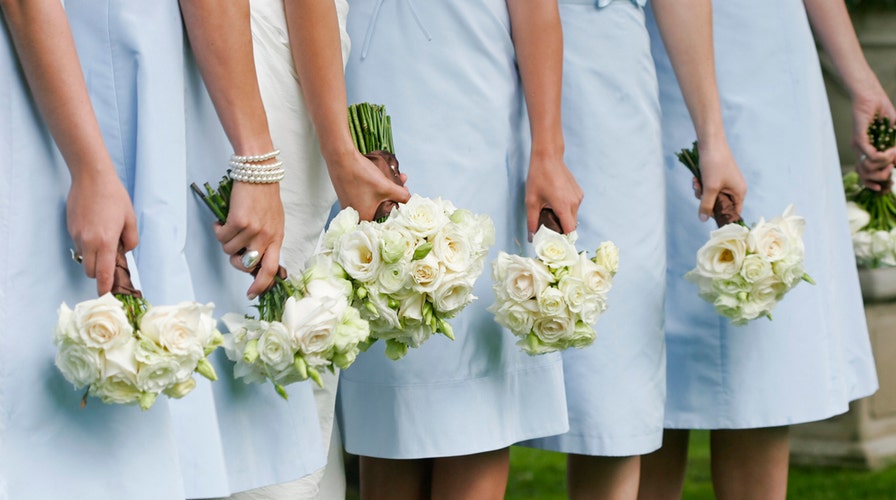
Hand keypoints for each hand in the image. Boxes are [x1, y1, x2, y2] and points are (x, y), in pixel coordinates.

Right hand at [67, 167, 137, 294]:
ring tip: (105, 239)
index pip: (103, 274)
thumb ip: (130, 240)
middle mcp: (88, 242)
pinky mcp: (70, 228)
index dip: (104, 288)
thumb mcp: (130, 218)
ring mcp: (77, 235)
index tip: (106, 296)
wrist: (91, 177)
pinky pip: (79, 244)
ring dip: (94, 257)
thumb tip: (124, 252)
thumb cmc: (114, 196)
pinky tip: (95, 228)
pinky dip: (87, 244)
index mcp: (105, 241)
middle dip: (100, 273)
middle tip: (111, 262)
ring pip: (84, 258)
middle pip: (91, 271)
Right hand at [214, 181, 283, 298]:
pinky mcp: (238, 222)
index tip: (252, 293)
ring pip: (229, 251)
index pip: (271, 269)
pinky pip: (222, 237)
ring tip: (229, 227)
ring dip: (225, 241)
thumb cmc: (264, 198)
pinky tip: (222, 221)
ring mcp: (253, 230)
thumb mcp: (273, 222)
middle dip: (235, 262)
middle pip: (247, 265)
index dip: (261, 285)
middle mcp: (266, 237)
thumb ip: (267, 241)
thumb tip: (254, 261)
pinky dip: (218, 230)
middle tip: (233, 249)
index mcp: (277, 238)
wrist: (258, 173)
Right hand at [326, 149, 409, 220]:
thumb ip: (402, 196)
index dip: (396, 213)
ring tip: (399, 178)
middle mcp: (355, 214)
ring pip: (375, 200)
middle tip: (404, 189)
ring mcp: (350, 204)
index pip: (384, 222)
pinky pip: (367, 195)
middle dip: (395, 198)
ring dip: (388, 190)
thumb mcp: (387, 187)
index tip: (404, 205)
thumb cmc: (361, 175)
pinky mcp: (348, 194)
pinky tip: (385, 177)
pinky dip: (377, 188)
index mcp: (363, 218)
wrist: (341, 158)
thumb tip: (410, 200)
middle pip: (381, 210)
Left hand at [525, 151, 582, 237]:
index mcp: (564, 206)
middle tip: (548, 228)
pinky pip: (574, 207)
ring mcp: (578, 197)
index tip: (554, 242)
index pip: (569, 231)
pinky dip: (567, 210)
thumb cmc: (538, 177)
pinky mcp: (579, 192)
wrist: (548, 157)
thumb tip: (531, 238)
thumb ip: (532, 221)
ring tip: (550, 212)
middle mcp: (575, 203)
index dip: (563, 239)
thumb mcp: (531, 201)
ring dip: (564, 218)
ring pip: (574, 216)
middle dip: (562, 229)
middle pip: (572, 225)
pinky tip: (555, 203)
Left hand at [694, 142, 746, 221]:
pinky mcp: (717, 178)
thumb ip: (706, 205)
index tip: (709, 216)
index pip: (733, 212)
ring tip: (697, 182)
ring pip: (711, 197)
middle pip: (719, 205)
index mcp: (739, 192)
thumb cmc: (715, 164)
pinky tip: (696, 178)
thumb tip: (703, 219)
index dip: (721, 216)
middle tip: (700, 192)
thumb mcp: (710, 188)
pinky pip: (708, 188)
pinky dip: (701, 185)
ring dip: (701, 192)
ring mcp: (726, 183)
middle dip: (706, 200)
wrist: (710, 142)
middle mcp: (734, 189)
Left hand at [851, 86, 895, 190]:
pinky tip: (890, 149)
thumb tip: (895, 163)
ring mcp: (858, 145)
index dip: (877, 183)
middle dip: (883, 176)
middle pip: (866, 176)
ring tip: (892, 153)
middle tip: (891, 166)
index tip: (888, 181)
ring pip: (869, 168)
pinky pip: (870, 155)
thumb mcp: (893, 133)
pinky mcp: (859, 137)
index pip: (865, 176)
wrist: (871, 96)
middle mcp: (860, 151)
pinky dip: (883, 155)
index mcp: (866, 152)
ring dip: (885, 164)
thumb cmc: (881, 112)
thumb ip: (895, 148)